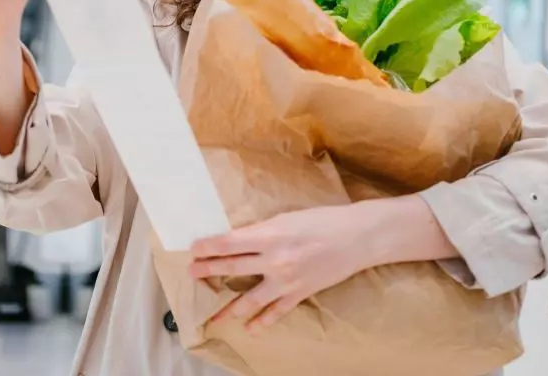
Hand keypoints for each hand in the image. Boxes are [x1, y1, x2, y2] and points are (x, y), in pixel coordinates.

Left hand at [189, 205, 367, 331]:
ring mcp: (287, 280)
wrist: (357, 237)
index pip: (228, 243)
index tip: (193, 249)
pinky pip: (276, 312)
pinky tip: (250, 329)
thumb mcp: (286, 218)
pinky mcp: (300, 293)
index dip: (207, 247)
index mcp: (269, 235)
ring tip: (212, 316)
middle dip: (208, 270)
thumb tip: (238, 240)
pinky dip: (262, 322)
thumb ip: (262, 231)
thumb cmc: (322, 220)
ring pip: (250, 299)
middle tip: (190, 273)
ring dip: (229, 308)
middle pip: (232, 267)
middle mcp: (274, 259)